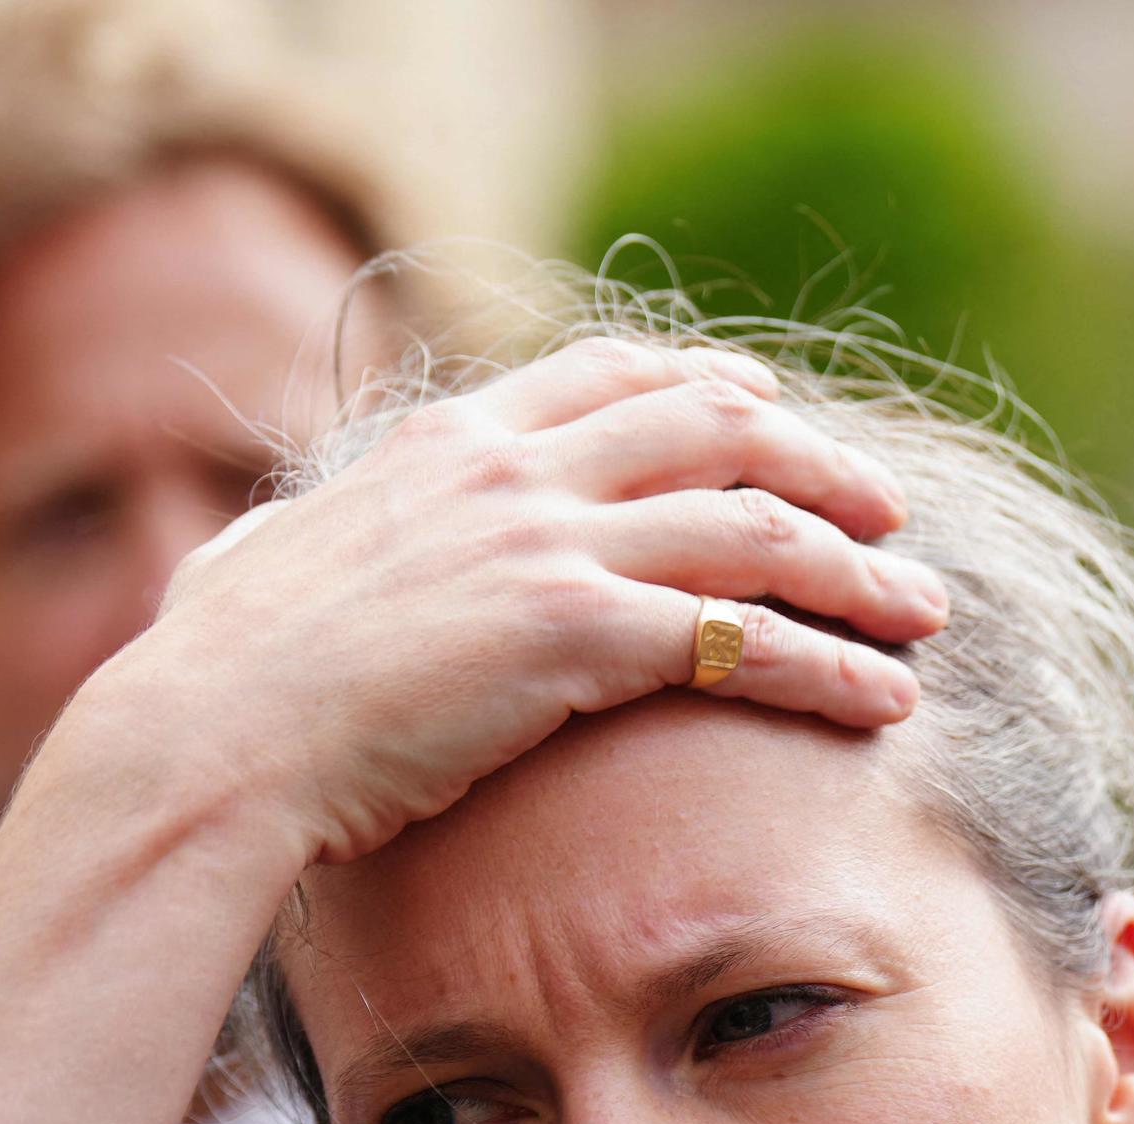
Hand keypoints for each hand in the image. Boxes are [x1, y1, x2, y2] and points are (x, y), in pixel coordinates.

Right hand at [60, 338, 948, 867]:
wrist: (207, 737)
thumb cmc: (219, 675)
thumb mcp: (268, 564)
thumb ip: (317, 538)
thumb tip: (270, 548)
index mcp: (452, 444)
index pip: (614, 375)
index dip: (714, 389)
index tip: (776, 413)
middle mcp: (515, 471)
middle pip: (719, 434)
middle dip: (823, 469)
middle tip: (891, 512)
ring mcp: (550, 545)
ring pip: (754, 533)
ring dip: (857, 572)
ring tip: (925, 613)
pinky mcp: (575, 634)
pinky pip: (743, 640)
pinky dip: (831, 667)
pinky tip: (886, 701)